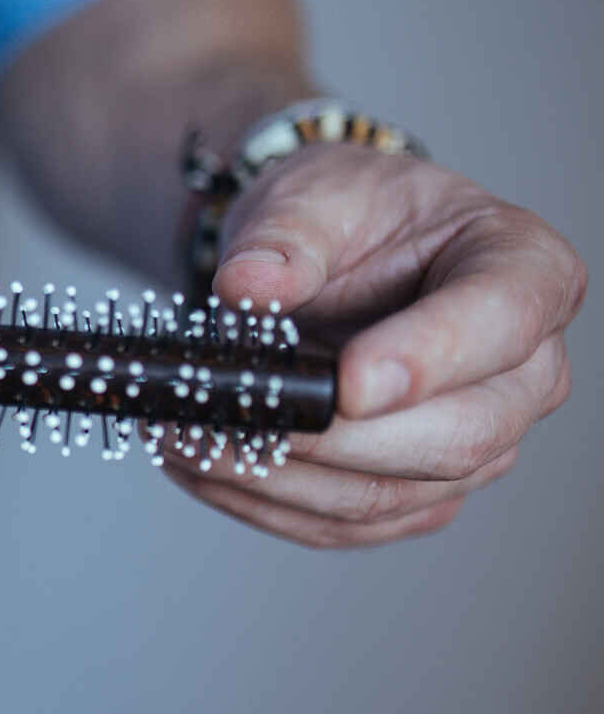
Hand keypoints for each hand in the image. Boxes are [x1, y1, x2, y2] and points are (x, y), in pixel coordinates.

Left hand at [161, 143, 584, 547]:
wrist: (330, 251)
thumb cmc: (350, 214)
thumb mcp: (317, 192)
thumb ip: (288, 236)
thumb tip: (248, 288)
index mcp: (524, 272)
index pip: (502, 322)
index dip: (429, 360)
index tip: (349, 385)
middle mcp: (523, 372)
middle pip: (455, 436)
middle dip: (333, 440)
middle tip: (239, 417)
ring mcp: (476, 441)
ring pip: (389, 496)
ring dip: (278, 480)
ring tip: (188, 440)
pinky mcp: (416, 490)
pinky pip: (345, 522)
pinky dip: (264, 503)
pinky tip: (200, 467)